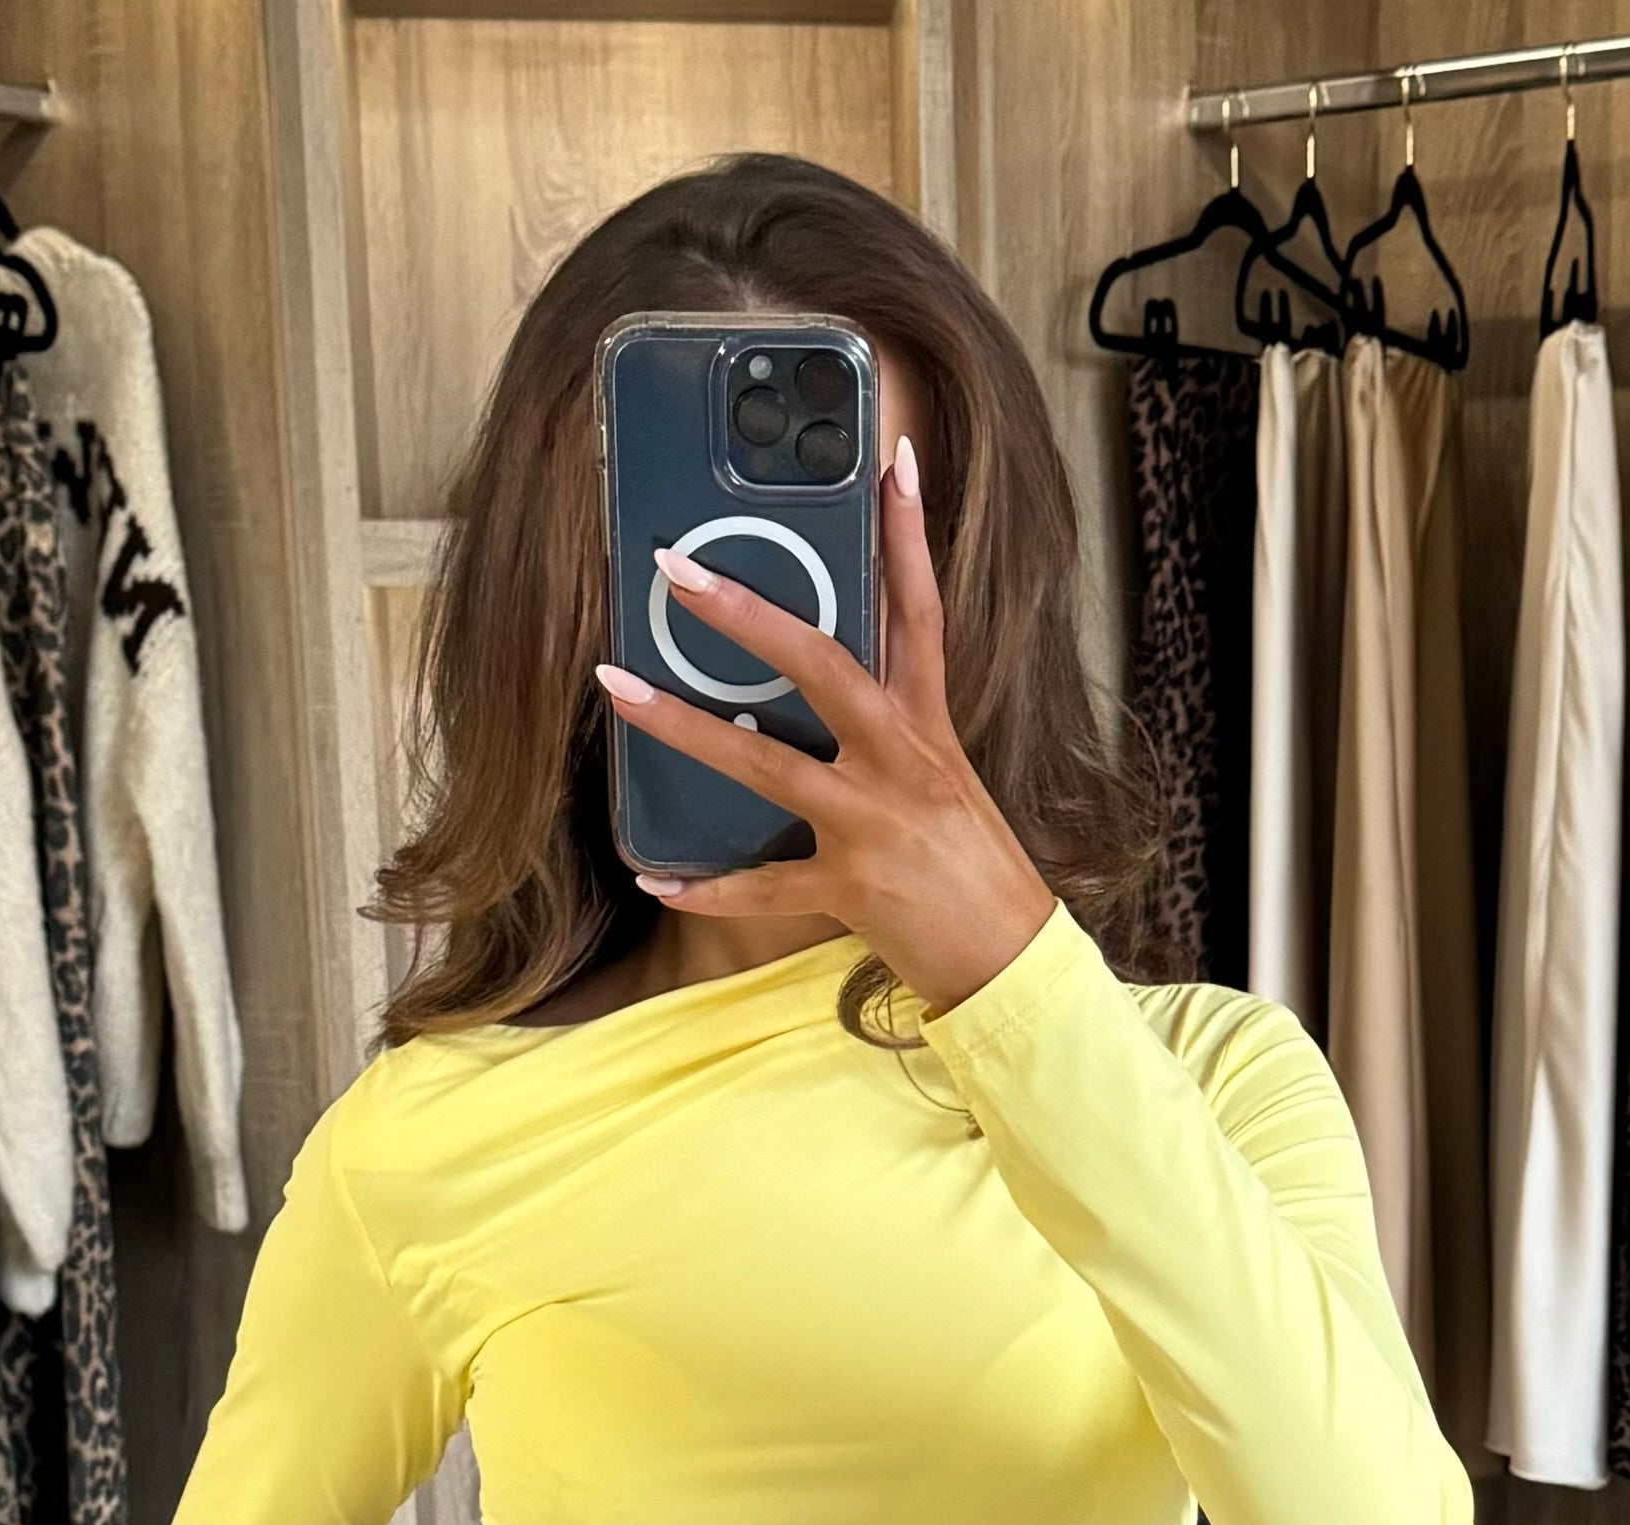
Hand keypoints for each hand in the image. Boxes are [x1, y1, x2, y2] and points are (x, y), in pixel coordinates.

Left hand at [593, 433, 1056, 1016]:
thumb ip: (889, 726)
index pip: (921, 611)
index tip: (892, 461)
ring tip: (619, 690)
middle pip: (821, 666)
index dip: (909, 533)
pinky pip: (761, 888)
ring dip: (685, 727)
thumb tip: (825, 679)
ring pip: (766, 765)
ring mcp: (872, 824)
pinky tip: (655, 877)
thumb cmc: (974, 867)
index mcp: (928, 727)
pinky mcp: (849, 888)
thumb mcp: (944, 778)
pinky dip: (705, 888)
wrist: (1010, 958)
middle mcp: (900, 762)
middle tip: (679, 571)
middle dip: (746, 614)